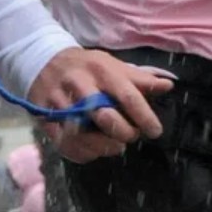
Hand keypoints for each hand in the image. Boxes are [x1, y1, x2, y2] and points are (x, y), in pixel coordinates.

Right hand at [28, 48, 173, 162]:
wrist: (42, 58)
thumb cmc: (86, 66)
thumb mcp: (112, 65)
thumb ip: (139, 79)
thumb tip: (168, 85)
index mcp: (100, 69)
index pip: (126, 94)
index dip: (143, 116)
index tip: (155, 131)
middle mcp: (78, 83)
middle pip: (102, 115)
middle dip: (121, 132)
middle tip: (131, 136)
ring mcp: (58, 100)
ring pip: (81, 133)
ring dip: (102, 146)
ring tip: (114, 147)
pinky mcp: (44, 115)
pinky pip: (63, 142)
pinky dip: (82, 152)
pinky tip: (93, 150)